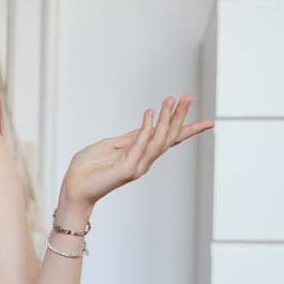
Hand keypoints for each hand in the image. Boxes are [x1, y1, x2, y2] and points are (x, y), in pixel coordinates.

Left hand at [61, 94, 214, 209]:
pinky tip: (151, 112)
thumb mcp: (111, 145)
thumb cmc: (87, 168)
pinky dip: (146, 128)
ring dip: (166, 119)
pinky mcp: (125, 168)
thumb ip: (130, 137)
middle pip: (168, 136)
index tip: (210, 122)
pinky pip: (139, 145)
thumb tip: (148, 122)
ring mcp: (136, 165)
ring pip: (158, 140)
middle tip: (189, 97)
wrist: (73, 187)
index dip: (188, 129)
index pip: (169, 139)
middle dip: (180, 116)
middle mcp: (143, 161)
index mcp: (140, 153)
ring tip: (172, 100)